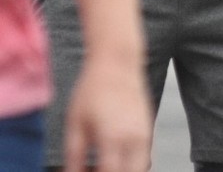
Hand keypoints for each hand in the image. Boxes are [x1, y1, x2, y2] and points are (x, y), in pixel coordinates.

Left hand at [61, 54, 151, 171]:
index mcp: (112, 137)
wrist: (117, 62)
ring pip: (140, 169)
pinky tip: (117, 162)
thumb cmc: (93, 89)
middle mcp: (133, 139)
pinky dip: (132, 166)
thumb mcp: (75, 122)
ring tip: (106, 166)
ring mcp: (144, 135)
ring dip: (125, 171)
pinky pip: (144, 159)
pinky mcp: (148, 130)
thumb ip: (74, 155)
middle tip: (97, 170)